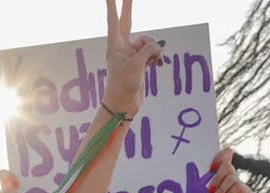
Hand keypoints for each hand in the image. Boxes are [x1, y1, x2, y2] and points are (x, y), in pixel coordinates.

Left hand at [102, 0, 161, 117]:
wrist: (123, 105)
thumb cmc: (123, 86)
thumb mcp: (136, 66)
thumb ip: (147, 50)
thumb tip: (157, 47)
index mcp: (115, 45)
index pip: (114, 19)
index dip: (112, 5)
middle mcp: (122, 47)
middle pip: (127, 21)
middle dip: (128, 6)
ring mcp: (131, 53)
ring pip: (147, 41)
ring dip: (153, 49)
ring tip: (152, 62)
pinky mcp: (139, 61)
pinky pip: (152, 52)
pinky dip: (156, 57)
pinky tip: (157, 66)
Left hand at [206, 147, 251, 192]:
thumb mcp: (199, 189)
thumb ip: (202, 175)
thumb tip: (205, 162)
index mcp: (217, 171)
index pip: (224, 155)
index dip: (221, 156)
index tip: (211, 166)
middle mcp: (229, 174)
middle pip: (227, 165)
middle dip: (216, 177)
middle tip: (208, 190)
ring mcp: (238, 182)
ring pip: (231, 176)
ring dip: (219, 188)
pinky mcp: (245, 191)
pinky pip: (237, 185)